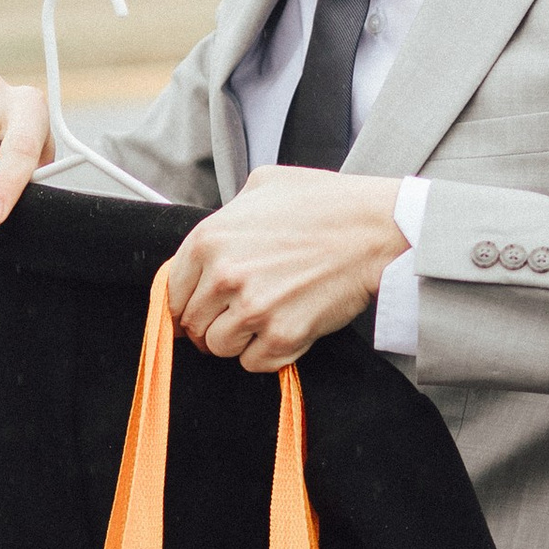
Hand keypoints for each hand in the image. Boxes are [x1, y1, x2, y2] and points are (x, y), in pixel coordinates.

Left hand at [166, 166, 407, 370]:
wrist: (375, 229)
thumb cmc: (326, 204)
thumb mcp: (263, 185)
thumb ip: (229, 212)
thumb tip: (214, 241)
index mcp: (209, 239)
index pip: (172, 291)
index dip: (187, 301)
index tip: (199, 307)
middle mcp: (223, 276)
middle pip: (192, 324)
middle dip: (210, 323)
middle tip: (235, 316)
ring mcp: (252, 309)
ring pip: (218, 348)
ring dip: (236, 341)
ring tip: (262, 321)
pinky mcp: (282, 335)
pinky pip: (253, 363)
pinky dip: (266, 354)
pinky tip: (283, 330)